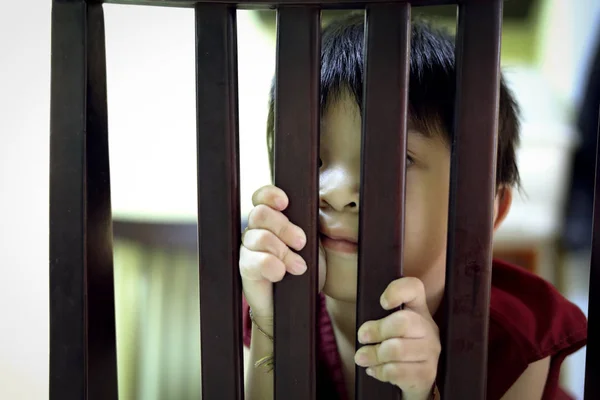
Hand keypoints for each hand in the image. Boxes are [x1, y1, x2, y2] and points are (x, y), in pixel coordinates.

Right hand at [239, 185, 326, 318]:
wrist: (295, 302)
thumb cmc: (303, 268)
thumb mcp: (310, 244)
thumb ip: (304, 225)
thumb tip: (307, 209)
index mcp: (273, 219)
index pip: (262, 197)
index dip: (270, 195)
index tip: (285, 203)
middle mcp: (257, 230)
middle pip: (260, 214)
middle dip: (284, 228)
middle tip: (301, 243)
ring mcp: (248, 248)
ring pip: (258, 237)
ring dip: (282, 252)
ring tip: (298, 267)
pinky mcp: (245, 267)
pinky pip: (252, 259)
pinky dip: (270, 266)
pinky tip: (280, 274)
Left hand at [354, 277, 439, 399]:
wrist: (415, 378)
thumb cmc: (396, 346)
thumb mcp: (389, 328)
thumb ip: (378, 319)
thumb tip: (364, 330)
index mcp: (418, 309)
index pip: (414, 288)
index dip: (397, 291)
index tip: (383, 302)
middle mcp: (428, 328)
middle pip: (403, 322)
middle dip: (376, 331)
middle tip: (361, 337)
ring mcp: (431, 351)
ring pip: (397, 349)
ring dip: (373, 354)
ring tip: (362, 357)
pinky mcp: (427, 373)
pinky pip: (397, 371)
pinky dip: (380, 372)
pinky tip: (375, 370)